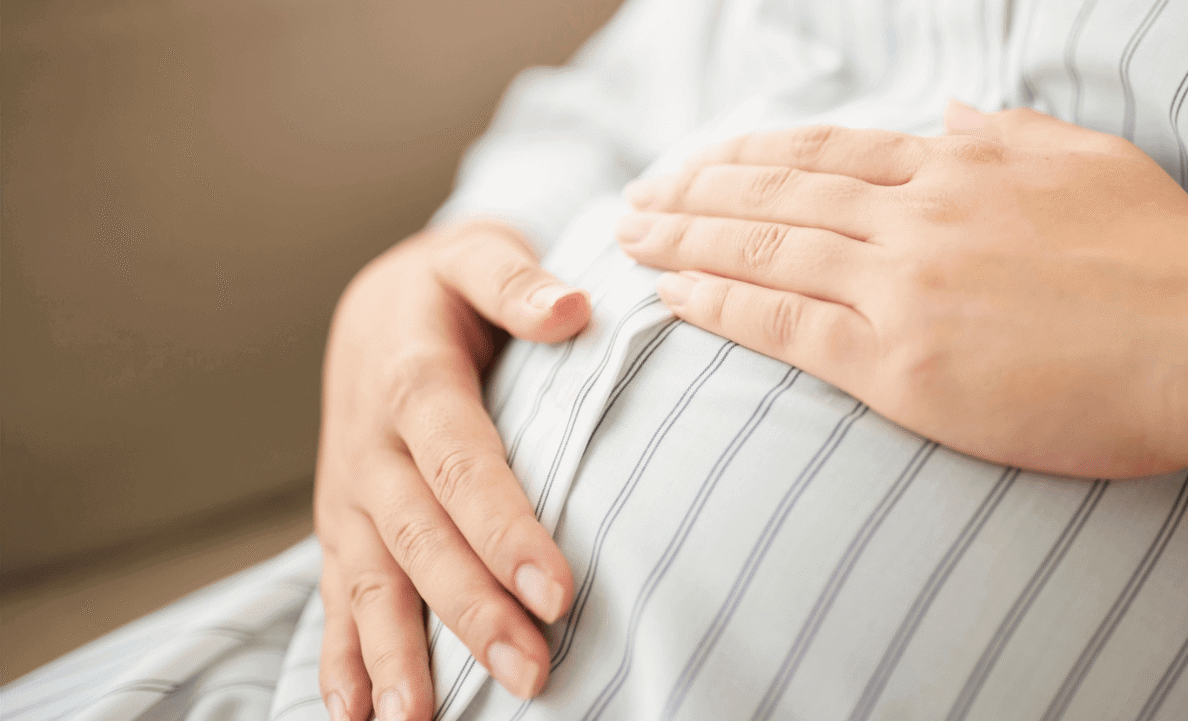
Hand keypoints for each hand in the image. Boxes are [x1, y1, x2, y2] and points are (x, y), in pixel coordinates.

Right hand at [315, 220, 588, 720]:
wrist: (378, 301)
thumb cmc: (448, 284)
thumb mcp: (478, 253)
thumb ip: (517, 279)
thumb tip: (571, 309)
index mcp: (411, 379)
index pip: (462, 463)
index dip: (504, 528)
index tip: (556, 590)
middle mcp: (370, 445)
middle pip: (420, 538)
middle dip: (470, 611)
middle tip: (528, 672)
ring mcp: (348, 491)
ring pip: (370, 579)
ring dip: (395, 653)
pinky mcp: (343, 523)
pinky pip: (334, 592)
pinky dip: (340, 654)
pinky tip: (353, 711)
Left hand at [615, 104, 1187, 477]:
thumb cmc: (1171, 258)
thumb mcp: (1089, 162)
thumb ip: (1006, 136)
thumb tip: (948, 114)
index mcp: (959, 168)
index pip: (827, 155)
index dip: (752, 156)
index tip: (703, 163)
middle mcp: (917, 216)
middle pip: (776, 195)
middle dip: (694, 193)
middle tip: (635, 198)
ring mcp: (903, 287)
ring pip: (765, 252)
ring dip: (686, 242)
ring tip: (630, 240)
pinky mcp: (901, 365)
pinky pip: (785, 326)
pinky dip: (719, 307)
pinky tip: (671, 298)